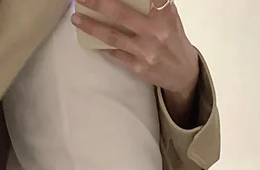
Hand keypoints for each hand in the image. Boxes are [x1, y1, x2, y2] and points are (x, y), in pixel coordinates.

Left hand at [72, 0, 199, 123]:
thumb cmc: (173, 38)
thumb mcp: (169, 16)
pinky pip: (115, 52)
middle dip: (98, 3)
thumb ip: (152, 4)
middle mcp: (156, 32)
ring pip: (113, 36)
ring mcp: (145, 51)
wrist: (183, 73)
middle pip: (121, 15)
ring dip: (92, 26)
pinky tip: (90, 37)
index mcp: (165, 14)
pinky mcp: (138, 67)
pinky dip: (102, 43)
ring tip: (77, 18)